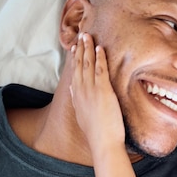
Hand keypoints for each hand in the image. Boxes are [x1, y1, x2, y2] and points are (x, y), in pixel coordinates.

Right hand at [69, 33, 124, 151]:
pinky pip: (100, 70)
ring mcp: (91, 90)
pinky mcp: (103, 91)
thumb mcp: (81, 114)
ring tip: (87, 35)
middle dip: (80, 48)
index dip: (74, 58)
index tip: (73, 47)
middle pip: (79, 64)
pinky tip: (100, 48)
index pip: (74, 72)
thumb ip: (77, 100)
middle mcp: (81, 90)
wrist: (102, 141)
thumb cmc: (96, 132)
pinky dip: (100, 58)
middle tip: (81, 35)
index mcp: (77, 96)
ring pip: (88, 64)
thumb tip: (73, 89)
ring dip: (88, 48)